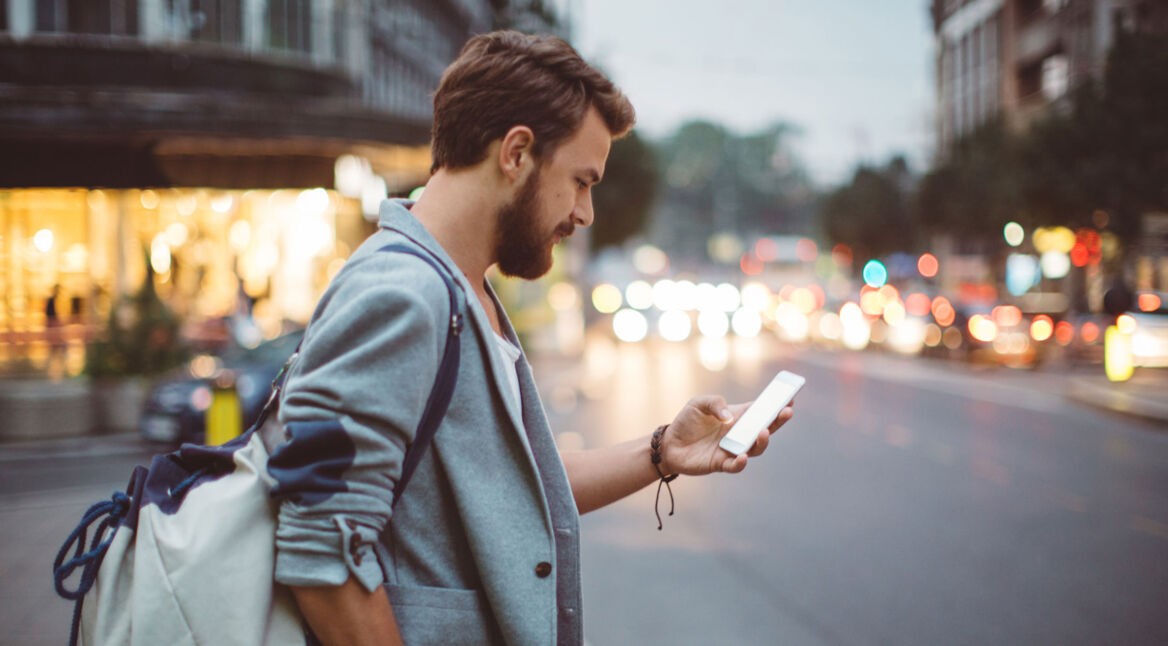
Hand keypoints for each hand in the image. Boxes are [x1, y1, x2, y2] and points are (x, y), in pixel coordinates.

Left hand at [660, 395, 793, 475]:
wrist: (669, 444)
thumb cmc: (687, 421)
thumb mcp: (699, 403)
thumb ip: (715, 404)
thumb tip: (730, 418)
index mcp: (738, 416)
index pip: (762, 410)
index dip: (777, 404)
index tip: (790, 397)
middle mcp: (739, 433)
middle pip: (765, 428)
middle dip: (778, 420)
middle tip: (786, 411)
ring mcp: (733, 449)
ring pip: (755, 449)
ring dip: (762, 441)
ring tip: (763, 432)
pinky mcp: (721, 463)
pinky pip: (735, 465)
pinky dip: (740, 462)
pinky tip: (741, 456)